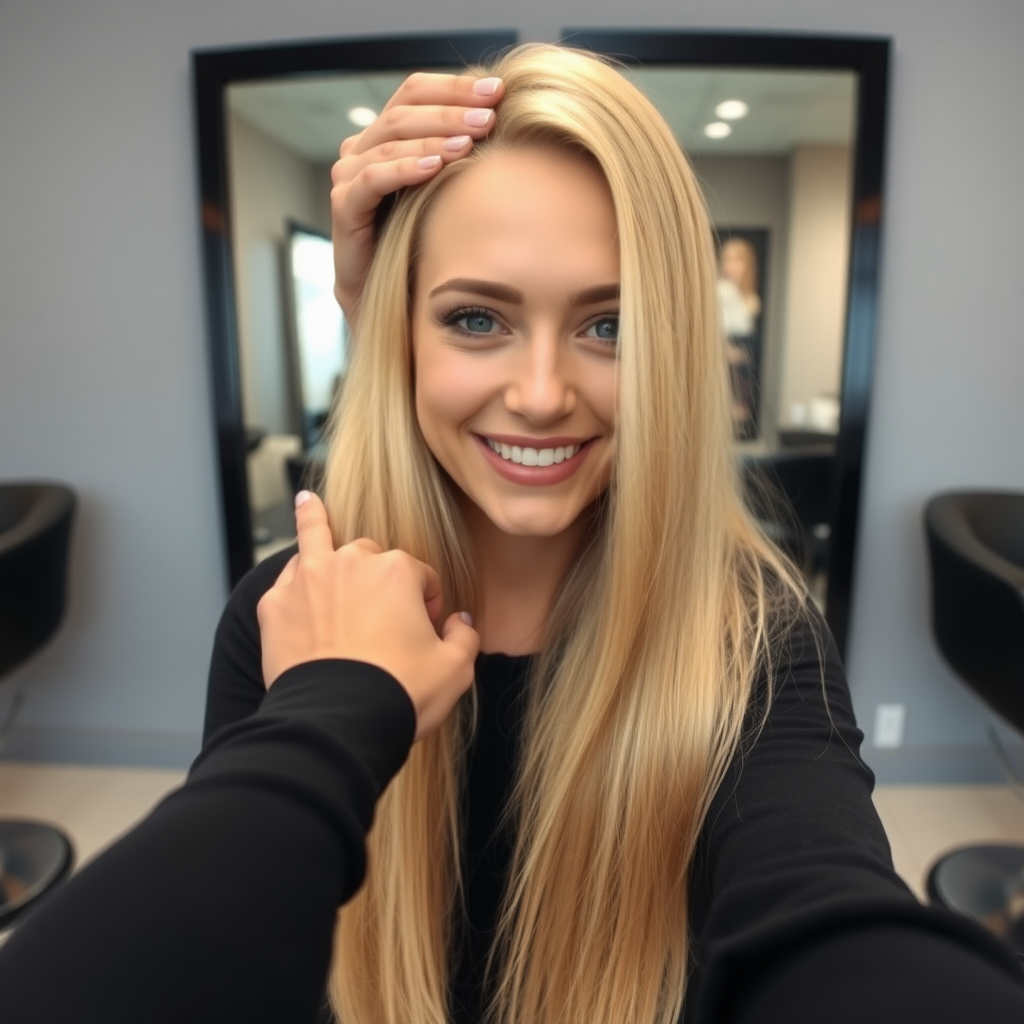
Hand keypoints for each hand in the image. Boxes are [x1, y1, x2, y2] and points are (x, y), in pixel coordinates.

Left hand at [256, 492, 478, 739]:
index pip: (419, 574)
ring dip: (317, 523)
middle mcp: (351, 563)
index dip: (426, 601)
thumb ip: (465, 636)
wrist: (338, 723)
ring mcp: (308, 580)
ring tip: (308, 504)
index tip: (423, 628)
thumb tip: (460, 621)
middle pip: (371, 555)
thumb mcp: (455, 669)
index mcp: (397, 571)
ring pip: (317, 539)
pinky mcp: (275, 606)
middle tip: (383, 616)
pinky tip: (290, 559)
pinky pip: (285, 576)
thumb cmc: (401, 692)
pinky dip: (292, 572)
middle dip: (379, 576)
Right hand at [330, 72, 503, 323]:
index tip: (497, 90)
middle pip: (404, 109)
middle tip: (490, 115)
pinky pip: (373, 178)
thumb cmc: (422, 239)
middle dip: (451, 110)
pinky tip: (435, 168)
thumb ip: (462, 151)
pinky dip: (405, 168)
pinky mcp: (343, 207)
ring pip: (391, 140)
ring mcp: (348, 176)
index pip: (415, 91)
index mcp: (384, 134)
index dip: (454, 87)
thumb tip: (508, 117)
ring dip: (434, 137)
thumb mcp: (447, 188)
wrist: (388, 295)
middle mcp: (361, 148)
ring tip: (470, 140)